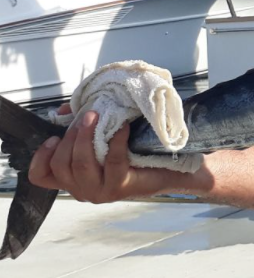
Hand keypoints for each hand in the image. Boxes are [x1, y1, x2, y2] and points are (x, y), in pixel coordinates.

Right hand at [28, 107, 171, 202]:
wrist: (165, 169)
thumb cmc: (132, 152)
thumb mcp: (100, 138)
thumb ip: (79, 126)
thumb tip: (64, 110)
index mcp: (73, 178)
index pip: (41, 176)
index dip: (41, 157)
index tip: (53, 137)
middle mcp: (82, 189)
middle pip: (62, 165)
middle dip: (71, 137)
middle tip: (87, 116)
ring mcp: (99, 192)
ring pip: (82, 165)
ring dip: (86, 137)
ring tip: (96, 117)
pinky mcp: (119, 188)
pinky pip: (112, 161)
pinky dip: (116, 141)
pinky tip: (122, 128)